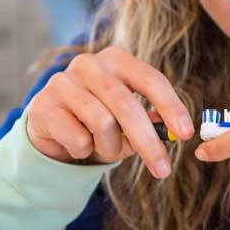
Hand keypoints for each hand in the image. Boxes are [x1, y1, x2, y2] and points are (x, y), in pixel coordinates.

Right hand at [26, 46, 194, 177]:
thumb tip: (174, 133)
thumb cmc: (98, 118)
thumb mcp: (126, 116)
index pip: (151, 79)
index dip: (171, 107)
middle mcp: (89, 64)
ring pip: (103, 124)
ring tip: (106, 148)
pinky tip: (78, 143)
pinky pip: (78, 139)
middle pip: (127, 105)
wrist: (50, 124)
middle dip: (148, 142)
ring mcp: (63, 81)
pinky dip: (85, 150)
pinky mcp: (43, 105)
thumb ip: (149, 120)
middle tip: (163, 170)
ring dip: (111, 148)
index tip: (186, 133)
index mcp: (116, 59)